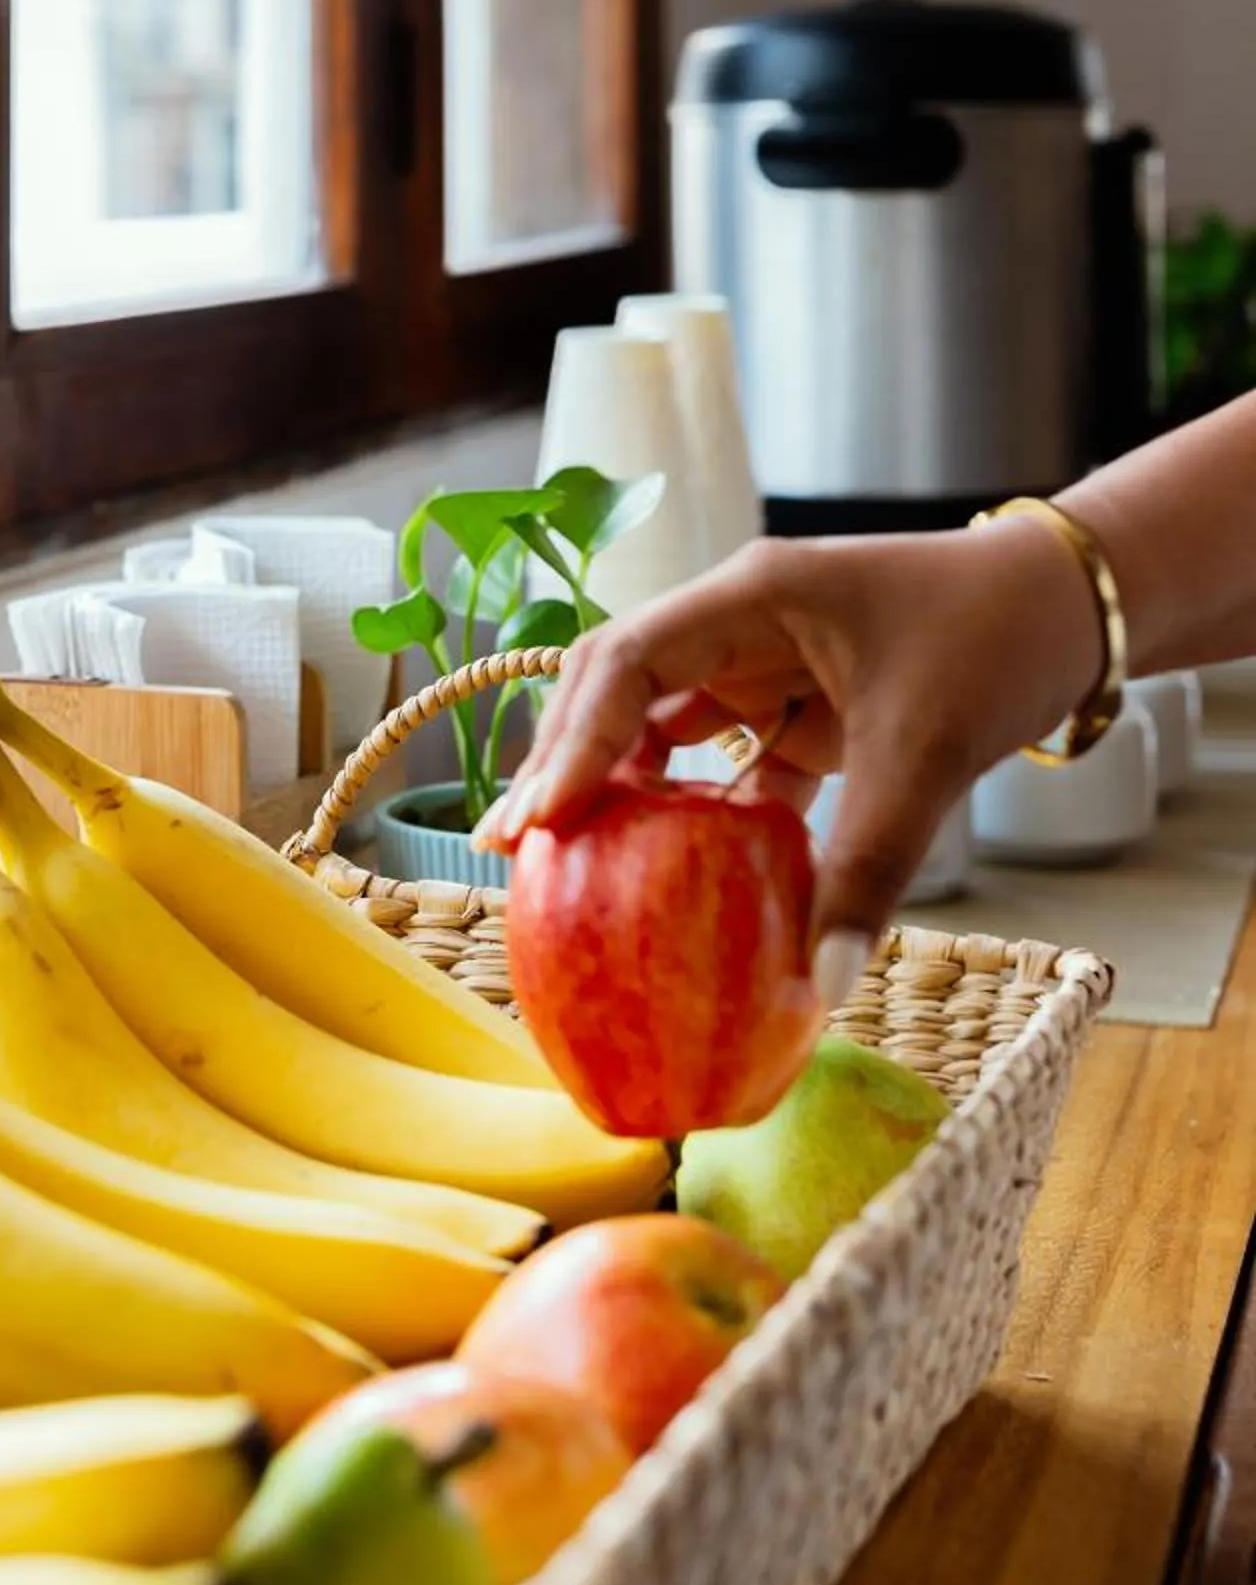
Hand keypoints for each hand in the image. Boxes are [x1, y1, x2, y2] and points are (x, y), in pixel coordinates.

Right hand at [477, 519, 1106, 1001]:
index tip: (541, 820)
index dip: (576, 740)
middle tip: (513, 849)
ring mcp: (761, 663)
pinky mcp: (791, 708)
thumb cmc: (998, 641)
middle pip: (616, 685)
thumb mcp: (927, 754)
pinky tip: (663, 877)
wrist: (1072, 609)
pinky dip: (689, 815)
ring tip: (562, 864)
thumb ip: (868, 868)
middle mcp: (739, 621)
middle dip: (563, 761)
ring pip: (655, 722)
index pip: (629, 659)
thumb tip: (815, 988)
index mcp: (753, 596)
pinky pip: (717, 761)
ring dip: (613, 787)